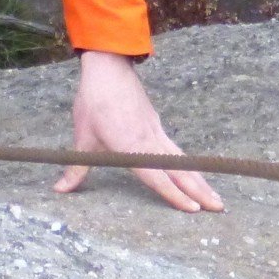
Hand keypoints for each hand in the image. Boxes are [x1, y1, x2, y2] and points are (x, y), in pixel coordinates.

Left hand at [55, 51, 224, 212]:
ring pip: (182, 160)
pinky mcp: (156, 124)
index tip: (193, 209)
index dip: (175, 195)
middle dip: (200, 191)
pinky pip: (176, 148)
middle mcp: (149, 142)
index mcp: (131, 148)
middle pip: (179, 171)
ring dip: (199, 178)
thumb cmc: (93, 103)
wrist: (108, 69)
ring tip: (215, 196)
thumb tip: (59, 190)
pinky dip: (188, 163)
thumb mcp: (82, 139)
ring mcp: (155, 132)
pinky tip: (193, 171)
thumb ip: (76, 169)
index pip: (157, 178)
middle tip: (219, 207)